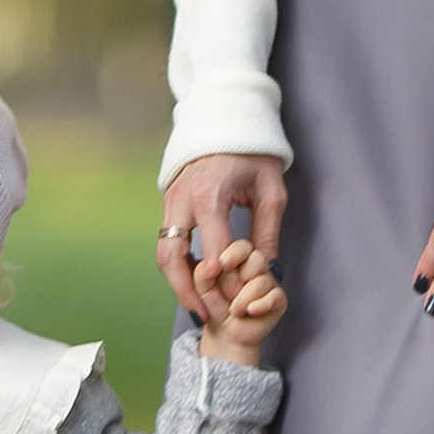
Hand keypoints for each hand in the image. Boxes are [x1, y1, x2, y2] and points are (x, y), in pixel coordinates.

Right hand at [157, 151, 287, 320]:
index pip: (212, 255)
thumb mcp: (271, 191)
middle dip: (186, 292)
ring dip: (177, 282)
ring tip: (199, 304)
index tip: (240, 301)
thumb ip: (267, 232)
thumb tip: (267, 270)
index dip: (225, 284)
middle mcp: (183, 201)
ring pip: (162, 252)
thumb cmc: (253, 153)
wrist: (225, 118)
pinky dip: (177, 264)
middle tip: (206, 316)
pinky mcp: (169, 202)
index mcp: (209, 198)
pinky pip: (166, 240)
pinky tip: (195, 279)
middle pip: (171, 259)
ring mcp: (171, 201)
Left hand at [194, 234, 287, 363]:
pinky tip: (250, 312)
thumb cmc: (216, 306)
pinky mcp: (279, 300)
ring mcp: (270, 283)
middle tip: (228, 295)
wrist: (225, 334)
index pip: (242, 246)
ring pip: (263, 281)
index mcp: (239, 259)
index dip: (233, 254)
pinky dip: (260, 305)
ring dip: (243, 299)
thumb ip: (202, 273)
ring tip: (235, 310)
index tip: (222, 265)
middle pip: (257, 259)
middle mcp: (257, 268)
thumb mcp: (202, 288)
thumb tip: (213, 264)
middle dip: (237, 280)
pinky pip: (274, 297)